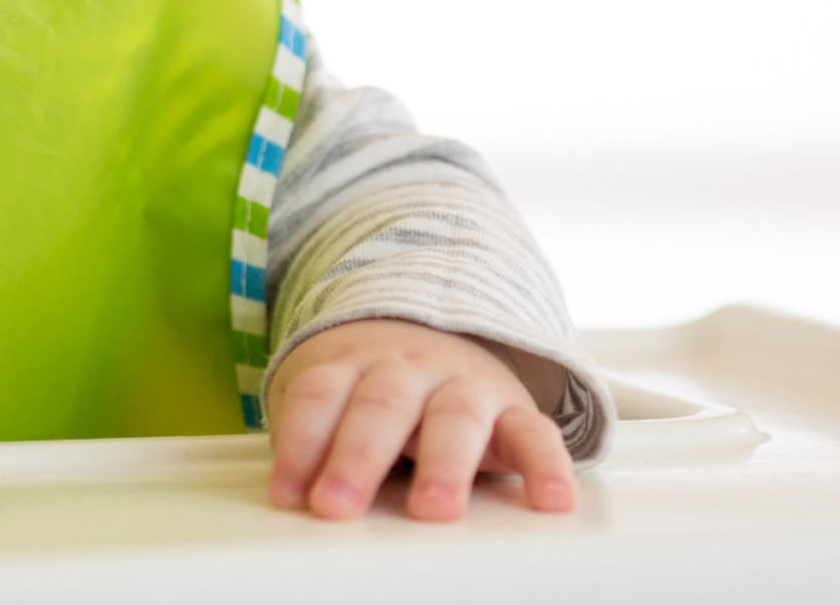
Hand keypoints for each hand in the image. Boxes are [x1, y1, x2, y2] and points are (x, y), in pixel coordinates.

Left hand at [265, 319, 575, 521]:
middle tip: (337, 504)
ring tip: (434, 511)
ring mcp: (463, 384)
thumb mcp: (332, 398)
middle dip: (357, 457)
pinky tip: (551, 501)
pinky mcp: (514, 409)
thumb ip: (312, 440)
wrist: (432, 328)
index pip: (320, 396)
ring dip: (443, 465)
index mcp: (353, 362)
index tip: (288, 494)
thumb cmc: (369, 384)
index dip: (300, 444)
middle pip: (380, 406)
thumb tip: (291, 497)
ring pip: (454, 418)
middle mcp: (408, 367)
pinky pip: (536, 433)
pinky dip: (547, 466)